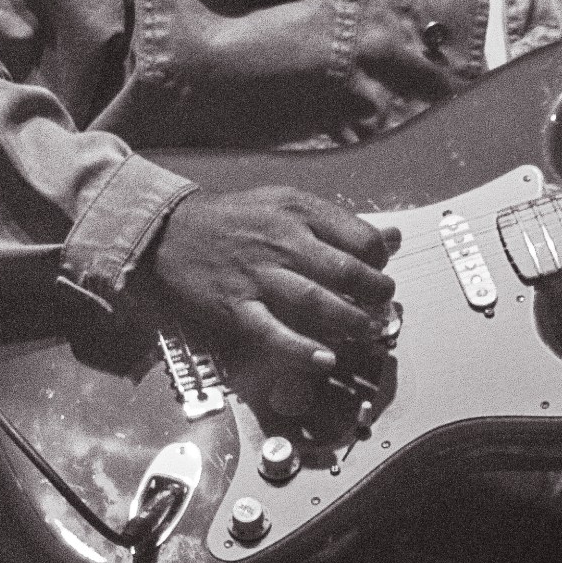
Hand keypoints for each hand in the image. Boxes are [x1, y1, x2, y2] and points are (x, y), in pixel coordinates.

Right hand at [146, 187, 399, 372]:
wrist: (167, 231)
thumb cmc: (236, 218)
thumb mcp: (287, 203)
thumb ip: (339, 223)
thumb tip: (394, 237)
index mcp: (299, 212)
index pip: (360, 237)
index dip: (380, 260)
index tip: (380, 272)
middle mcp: (282, 242)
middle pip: (346, 271)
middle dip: (375, 293)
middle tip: (383, 306)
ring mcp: (258, 277)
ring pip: (316, 302)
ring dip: (349, 321)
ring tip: (365, 330)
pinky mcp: (235, 308)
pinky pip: (273, 333)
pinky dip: (301, 349)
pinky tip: (325, 359)